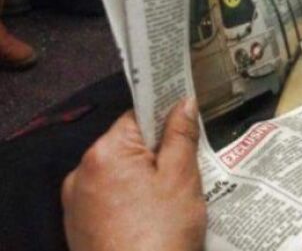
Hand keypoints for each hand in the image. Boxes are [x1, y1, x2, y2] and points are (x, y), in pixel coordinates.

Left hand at [62, 99, 205, 250]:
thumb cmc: (161, 237)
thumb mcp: (181, 178)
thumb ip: (181, 135)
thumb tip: (183, 103)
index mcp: (104, 153)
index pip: (138, 116)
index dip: (165, 119)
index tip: (187, 126)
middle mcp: (81, 173)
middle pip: (127, 146)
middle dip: (156, 154)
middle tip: (185, 173)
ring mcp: (76, 204)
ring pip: (118, 174)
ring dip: (143, 180)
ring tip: (169, 203)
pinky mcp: (78, 229)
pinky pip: (108, 200)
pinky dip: (129, 203)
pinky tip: (150, 221)